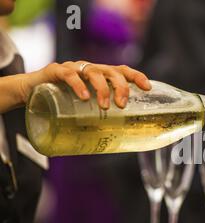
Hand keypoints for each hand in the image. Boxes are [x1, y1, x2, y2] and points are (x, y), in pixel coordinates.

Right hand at [20, 61, 150, 108]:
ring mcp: (73, 68)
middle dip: (121, 87)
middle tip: (122, 105)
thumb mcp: (84, 110)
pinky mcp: (55, 71)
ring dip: (102, 88)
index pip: (122, 71)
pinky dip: (78, 84)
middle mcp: (89, 69)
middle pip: (111, 71)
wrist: (29, 93)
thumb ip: (99, 120)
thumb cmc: (61, 103)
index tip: (148, 88)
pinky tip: (84, 97)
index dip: (136, 76)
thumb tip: (119, 145)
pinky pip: (69, 74)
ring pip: (93, 71)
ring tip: (105, 106)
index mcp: (99, 76)